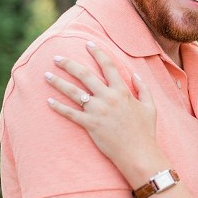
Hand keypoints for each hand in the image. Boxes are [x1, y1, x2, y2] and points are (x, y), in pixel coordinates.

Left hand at [46, 44, 159, 179]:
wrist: (139, 154)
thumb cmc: (145, 131)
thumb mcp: (150, 106)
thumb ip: (143, 88)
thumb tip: (135, 75)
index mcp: (122, 91)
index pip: (107, 65)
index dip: (97, 52)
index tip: (88, 44)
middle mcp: (108, 98)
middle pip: (84, 75)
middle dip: (69, 64)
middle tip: (56, 57)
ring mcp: (97, 111)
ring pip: (73, 92)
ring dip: (58, 82)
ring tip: (46, 75)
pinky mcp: (90, 125)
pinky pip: (70, 114)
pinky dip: (58, 107)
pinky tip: (48, 101)